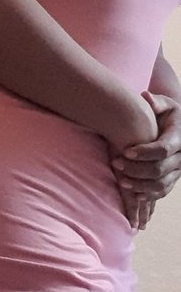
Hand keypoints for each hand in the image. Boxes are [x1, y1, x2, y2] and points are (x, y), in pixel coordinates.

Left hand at [111, 91, 180, 228]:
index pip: (163, 149)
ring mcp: (178, 170)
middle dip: (136, 169)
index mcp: (178, 137)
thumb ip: (156, 102)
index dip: (144, 152)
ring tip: (121, 180)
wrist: (177, 127)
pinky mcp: (173, 179)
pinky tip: (133, 194)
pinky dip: (148, 195)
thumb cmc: (167, 114)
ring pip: (161, 184)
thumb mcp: (165, 104)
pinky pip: (162, 191)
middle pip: (160, 169)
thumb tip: (145, 97)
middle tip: (116, 164)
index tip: (125, 151)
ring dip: (140, 185)